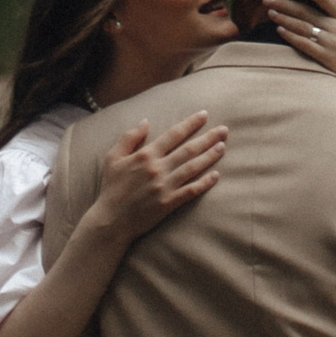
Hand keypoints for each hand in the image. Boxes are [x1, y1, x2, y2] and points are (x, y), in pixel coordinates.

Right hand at [91, 110, 226, 245]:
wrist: (111, 221)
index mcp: (146, 155)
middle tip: (224, 130)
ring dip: (210, 157)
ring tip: (222, 147)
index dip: (190, 123)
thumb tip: (145, 122)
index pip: (173, 134)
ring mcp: (165, 186)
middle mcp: (158, 168)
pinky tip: (216, 176)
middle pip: (188, 149)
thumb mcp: (113, 158)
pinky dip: (204, 183)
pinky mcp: (168, 203)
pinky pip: (191, 191)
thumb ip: (129, 137)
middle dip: (208, 138)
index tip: (204, 115)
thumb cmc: (111, 188)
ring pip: (193, 168)